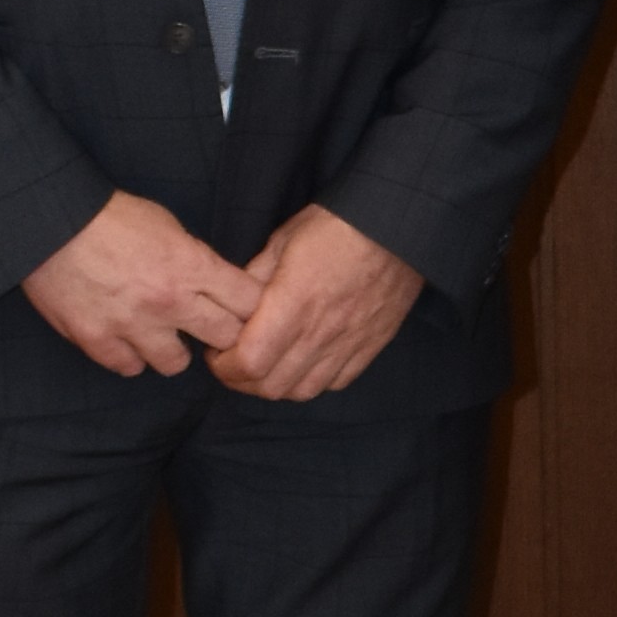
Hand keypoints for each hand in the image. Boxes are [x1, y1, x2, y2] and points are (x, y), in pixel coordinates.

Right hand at [20, 190, 260, 377]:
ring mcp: (132, 324)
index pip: (250, 302)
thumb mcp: (168, 225)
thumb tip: (217, 286)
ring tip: (161, 335)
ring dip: (173, 351)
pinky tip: (126, 339)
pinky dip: (130, 357)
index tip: (245, 310)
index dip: (253, 308)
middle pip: (227, 339)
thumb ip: (195, 260)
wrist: (49, 221)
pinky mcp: (97, 340)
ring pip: (176, 365)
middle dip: (224, 334)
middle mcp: (169, 300)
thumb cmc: (111, 217)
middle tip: (210, 329)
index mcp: (192, 265)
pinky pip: (129, 368)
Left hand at [211, 204, 426, 402]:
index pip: (249, 361)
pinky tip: (304, 363)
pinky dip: (313, 381)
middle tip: (234, 362)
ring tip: (267, 366)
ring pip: (302, 391)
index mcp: (293, 304)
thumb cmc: (338, 225)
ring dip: (276, 386)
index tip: (216, 351)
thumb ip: (254, 278)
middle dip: (242, 381)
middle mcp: (321, 332)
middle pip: (271, 386)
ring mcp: (349, 343)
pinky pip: (336, 383)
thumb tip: (234, 307)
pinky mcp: (370, 346)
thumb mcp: (283, 241)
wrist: (399, 224)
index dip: (224, 366)